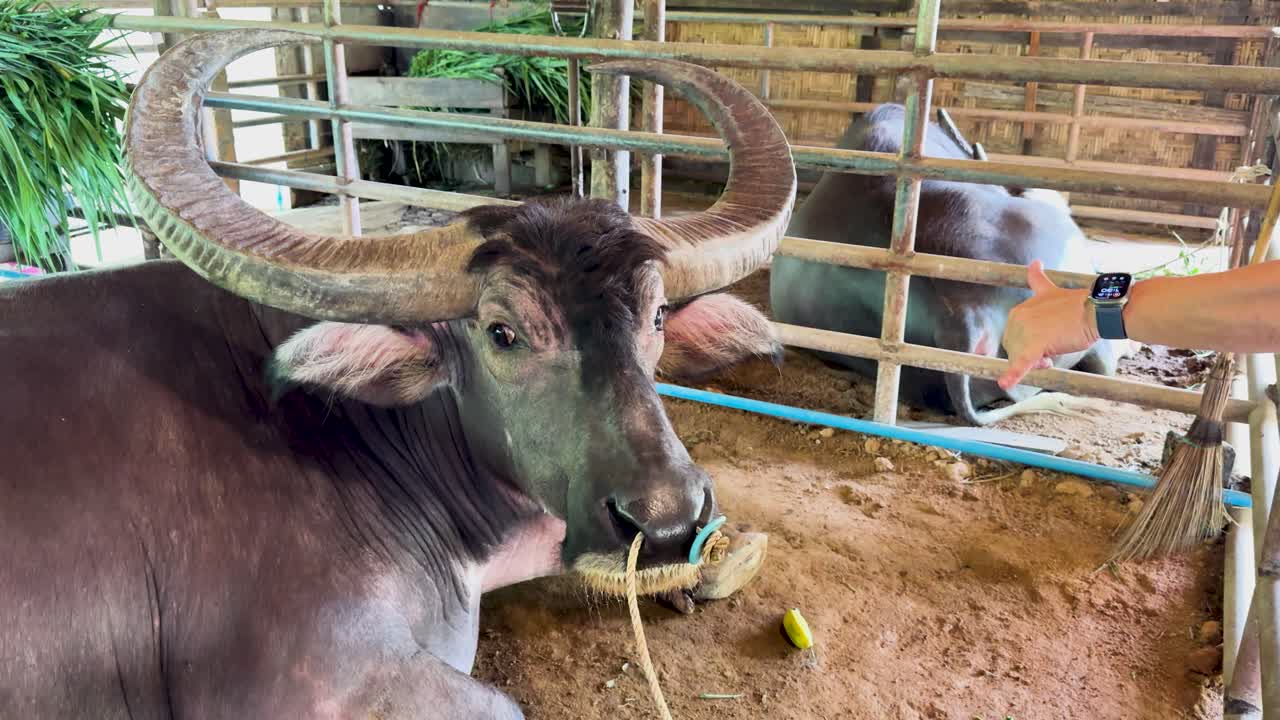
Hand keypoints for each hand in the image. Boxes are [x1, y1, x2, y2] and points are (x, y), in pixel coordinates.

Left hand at [998, 260, 1099, 390]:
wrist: (1096, 309)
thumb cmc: (1078, 304)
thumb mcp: (1052, 290)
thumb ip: (1038, 281)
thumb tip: (1034, 262)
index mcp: (1021, 308)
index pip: (1015, 332)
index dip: (1026, 341)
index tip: (1043, 344)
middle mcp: (1018, 317)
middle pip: (1015, 346)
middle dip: (1030, 354)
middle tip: (1050, 357)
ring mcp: (1025, 331)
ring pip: (1020, 356)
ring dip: (1035, 362)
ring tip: (1051, 360)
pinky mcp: (1035, 345)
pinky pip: (1021, 363)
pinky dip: (1013, 374)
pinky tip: (1005, 383)